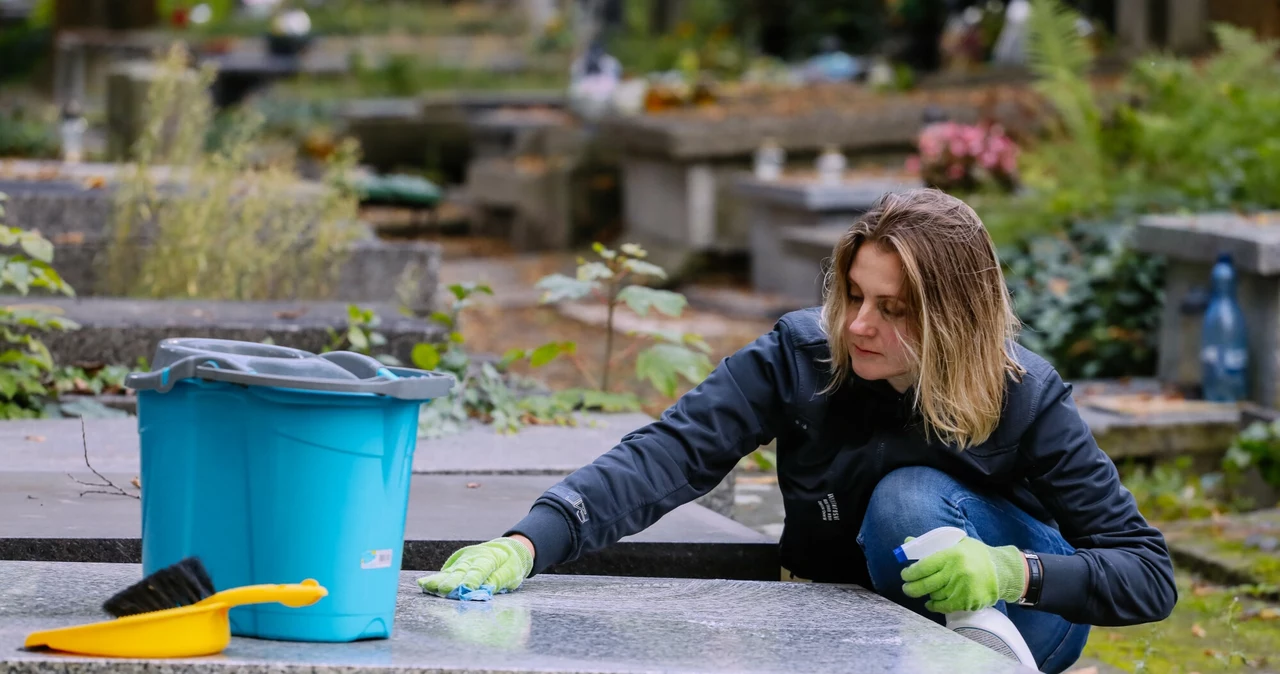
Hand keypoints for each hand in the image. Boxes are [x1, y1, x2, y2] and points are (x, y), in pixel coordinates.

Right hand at [418, 536, 533, 599]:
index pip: (480, 570)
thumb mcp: (511, 572)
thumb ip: (499, 579)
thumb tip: (486, 589)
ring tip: (427, 586)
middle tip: (443, 590)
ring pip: (451, 571)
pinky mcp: (456, 563)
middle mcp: (473, 557)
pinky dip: (436, 578)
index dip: (472, 580)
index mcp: (490, 558)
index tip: (465, 590)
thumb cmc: (510, 564)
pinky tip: (424, 583)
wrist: (505, 549)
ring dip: (439, 580)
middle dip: (452, 581)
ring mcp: (463, 559)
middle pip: (461, 571)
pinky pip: (446, 572)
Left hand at [900, 536, 1024, 613]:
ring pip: (934, 595)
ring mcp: (962, 589)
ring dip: (926, 594)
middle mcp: (956, 572)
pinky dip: (935, 606)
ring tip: (923, 591)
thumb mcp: (956, 543)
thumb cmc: (975, 555)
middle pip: (925, 584)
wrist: (1001, 571)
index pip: (923, 566)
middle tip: (906, 587)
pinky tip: (930, 603)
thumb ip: (932, 544)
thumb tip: (907, 541)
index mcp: (952, 555)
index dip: (910, 572)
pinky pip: (945, 607)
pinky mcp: (967, 602)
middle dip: (911, 588)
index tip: (904, 574)